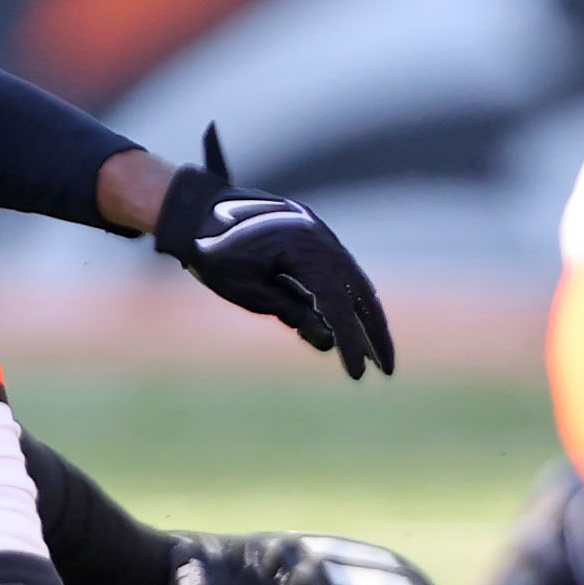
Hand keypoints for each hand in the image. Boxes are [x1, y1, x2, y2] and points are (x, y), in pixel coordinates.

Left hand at [152, 125, 394, 378]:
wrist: (197, 210)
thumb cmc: (216, 253)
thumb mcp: (248, 290)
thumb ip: (291, 312)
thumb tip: (327, 339)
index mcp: (305, 251)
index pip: (337, 306)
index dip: (350, 343)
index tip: (358, 374)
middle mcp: (320, 240)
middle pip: (360, 293)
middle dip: (376, 333)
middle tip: (387, 369)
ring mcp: (320, 235)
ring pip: (355, 281)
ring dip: (366, 316)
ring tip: (376, 352)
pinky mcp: (313, 236)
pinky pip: (340, 271)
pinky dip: (350, 297)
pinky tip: (351, 321)